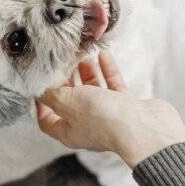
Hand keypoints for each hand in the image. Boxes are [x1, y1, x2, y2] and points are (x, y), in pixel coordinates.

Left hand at [36, 51, 184, 167]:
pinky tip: (104, 55)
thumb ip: (52, 94)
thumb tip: (40, 87)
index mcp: (69, 131)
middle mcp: (87, 125)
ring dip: (88, 72)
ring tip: (83, 54)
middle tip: (63, 61)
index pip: (47, 120)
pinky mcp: (126, 106)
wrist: (144, 128)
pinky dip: (108, 70)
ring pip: (93, 91)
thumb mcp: (68, 102)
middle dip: (66, 80)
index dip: (41, 102)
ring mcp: (108, 115)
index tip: (40, 83)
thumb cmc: (105, 120)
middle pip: (71, 101)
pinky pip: (113, 85)